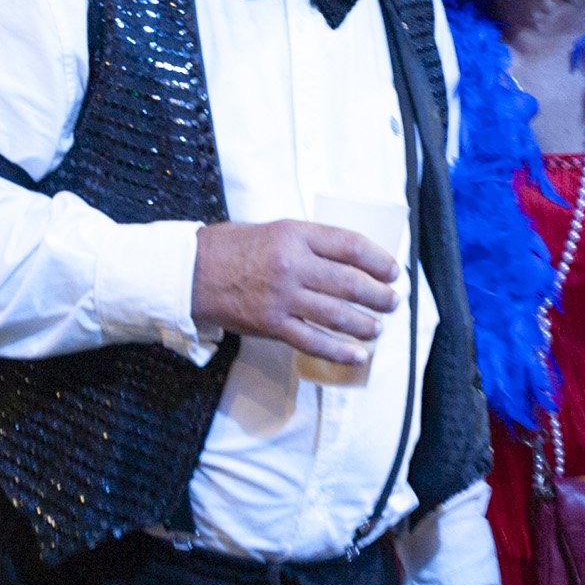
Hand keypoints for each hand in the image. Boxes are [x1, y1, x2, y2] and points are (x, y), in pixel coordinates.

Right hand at [191, 221, 398, 367]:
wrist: (192, 272)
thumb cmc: (233, 248)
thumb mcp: (276, 230)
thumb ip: (310, 243)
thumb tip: (350, 259)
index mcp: (296, 235)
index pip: (350, 246)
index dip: (378, 260)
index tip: (393, 270)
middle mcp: (292, 265)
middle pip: (349, 282)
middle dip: (378, 295)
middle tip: (392, 302)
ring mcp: (282, 297)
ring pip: (336, 314)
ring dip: (364, 324)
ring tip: (377, 328)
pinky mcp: (272, 325)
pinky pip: (312, 341)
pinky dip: (339, 351)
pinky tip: (357, 355)